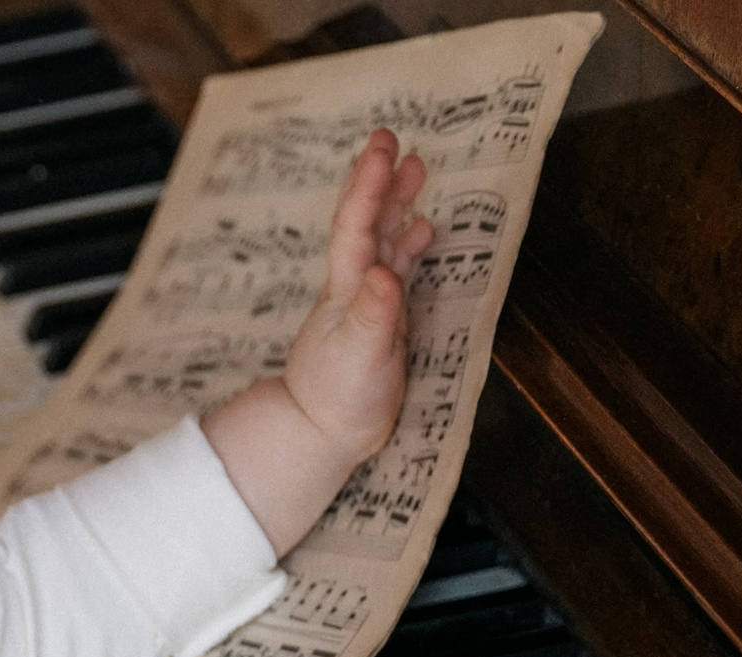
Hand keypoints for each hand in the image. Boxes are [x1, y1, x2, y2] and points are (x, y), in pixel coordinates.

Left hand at [283, 127, 431, 456]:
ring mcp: (366, 301)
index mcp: (347, 291)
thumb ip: (374, 315)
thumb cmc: (339, 400)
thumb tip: (384, 274)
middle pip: (366, 223)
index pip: (355, 228)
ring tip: (416, 167)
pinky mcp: (380, 318)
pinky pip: (396, 269)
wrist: (320, 433)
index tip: (381, 148)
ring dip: (396, 203)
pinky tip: (422, 229)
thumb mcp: (360, 358)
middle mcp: (354, 288)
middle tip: (391, 139)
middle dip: (378, 180)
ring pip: (382, 240)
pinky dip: (408, 245)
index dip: (368, 186)